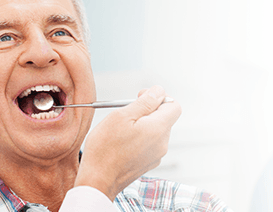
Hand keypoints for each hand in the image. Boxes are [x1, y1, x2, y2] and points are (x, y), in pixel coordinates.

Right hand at [74, 85, 180, 200]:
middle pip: (164, 117)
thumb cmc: (105, 149)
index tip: (141, 97)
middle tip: (127, 111)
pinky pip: (149, 143)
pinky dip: (139, 137)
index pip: (174, 105)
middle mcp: (162, 143)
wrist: (98, 181)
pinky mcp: (148, 163)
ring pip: (155, 130)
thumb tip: (159, 91)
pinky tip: (122, 141)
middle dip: (148, 110)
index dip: (159, 97)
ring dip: (142, 124)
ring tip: (122, 128)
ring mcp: (156, 155)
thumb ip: (145, 102)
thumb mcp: (122, 116)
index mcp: (159, 129)